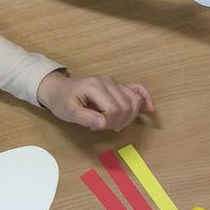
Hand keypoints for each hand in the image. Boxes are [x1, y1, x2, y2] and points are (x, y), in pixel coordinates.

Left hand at [37, 71, 153, 130]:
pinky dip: (146, 99)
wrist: (59, 89)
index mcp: (95, 86)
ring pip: (134, 101)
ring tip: (114, 123)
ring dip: (129, 117)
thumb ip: (85, 118)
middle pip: (126, 106)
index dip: (109, 123)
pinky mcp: (119, 86)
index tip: (95, 127)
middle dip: (118, 122)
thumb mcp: (68, 112)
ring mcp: (115, 83)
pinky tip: (151, 109)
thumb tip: (103, 124)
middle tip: (103, 127)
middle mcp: (108, 82)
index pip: (114, 109)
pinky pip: (138, 90)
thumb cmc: (62, 101)